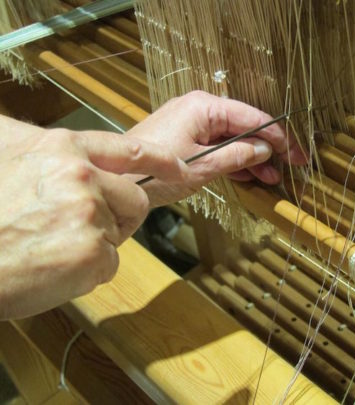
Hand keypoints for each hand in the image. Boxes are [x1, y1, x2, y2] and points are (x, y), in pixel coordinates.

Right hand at [0, 123, 185, 318]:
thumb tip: (46, 139)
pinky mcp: (93, 253)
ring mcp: (90, 214)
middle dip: (117, 216)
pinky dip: (84, 273)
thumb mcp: (3, 154)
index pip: (130, 149)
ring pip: (118, 234)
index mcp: (62, 149)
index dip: (161, 160)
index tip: (180, 168)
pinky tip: (50, 268)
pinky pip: (107, 265)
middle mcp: (81, 176)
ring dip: (94, 245)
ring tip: (50, 246)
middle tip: (74, 229)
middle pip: (135, 199)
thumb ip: (31, 143)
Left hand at [126, 91, 307, 205]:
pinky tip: (250, 176)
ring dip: (252, 158)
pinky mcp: (187, 138)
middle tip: (291, 166)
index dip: (278, 136)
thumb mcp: (203, 166)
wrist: (118, 181)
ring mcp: (193, 124)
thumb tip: (265, 150)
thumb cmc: (153, 171)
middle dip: (268, 148)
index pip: (252, 118)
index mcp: (205, 107)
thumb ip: (237, 156)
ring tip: (271, 178)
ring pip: (233, 139)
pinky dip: (233, 161)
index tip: (295, 153)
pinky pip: (218, 146)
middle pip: (245, 127)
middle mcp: (200, 109)